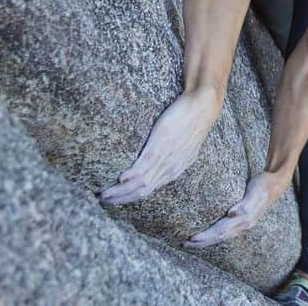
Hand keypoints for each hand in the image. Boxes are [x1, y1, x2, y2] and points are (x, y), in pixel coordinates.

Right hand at [99, 89, 219, 205]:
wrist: (202, 107)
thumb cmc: (193, 122)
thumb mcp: (186, 146)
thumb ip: (174, 157)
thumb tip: (163, 159)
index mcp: (175, 170)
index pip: (150, 190)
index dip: (132, 197)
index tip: (118, 200)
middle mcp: (170, 169)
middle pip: (143, 191)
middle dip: (122, 198)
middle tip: (105, 201)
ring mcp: (164, 158)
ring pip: (140, 183)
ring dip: (121, 191)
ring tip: (104, 194)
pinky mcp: (159, 145)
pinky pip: (143, 166)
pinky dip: (131, 176)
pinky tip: (119, 178)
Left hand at [182, 170, 287, 247]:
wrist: (276, 183)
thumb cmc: (264, 185)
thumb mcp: (255, 192)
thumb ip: (245, 204)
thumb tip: (232, 214)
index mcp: (244, 219)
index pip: (220, 231)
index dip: (206, 236)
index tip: (191, 238)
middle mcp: (243, 224)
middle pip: (219, 236)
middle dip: (202, 242)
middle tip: (184, 244)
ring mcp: (243, 223)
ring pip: (222, 236)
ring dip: (207, 240)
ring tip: (192, 243)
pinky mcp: (242, 220)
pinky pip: (226, 231)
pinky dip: (214, 235)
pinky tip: (208, 235)